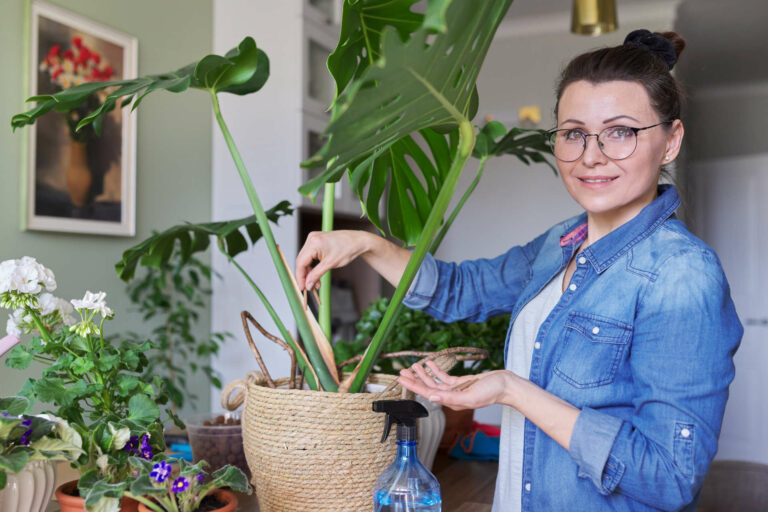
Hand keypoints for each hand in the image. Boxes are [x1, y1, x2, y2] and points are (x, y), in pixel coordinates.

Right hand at [295, 230, 370, 290]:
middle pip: (301, 260)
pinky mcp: (317, 241)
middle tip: (309, 287)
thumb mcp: (330, 264)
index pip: (300, 262)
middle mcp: (311, 238)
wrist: (358, 241)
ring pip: (305, 259)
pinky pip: (310, 255)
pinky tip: (317, 274)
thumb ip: (316, 275)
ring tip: (316, 283)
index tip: (302, 288)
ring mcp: (313, 238)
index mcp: (314, 243)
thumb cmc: (347, 249)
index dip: (300, 277)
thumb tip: (308, 284)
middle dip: (305, 275)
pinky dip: (313, 265)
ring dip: (309, 272)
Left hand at [397, 360, 513, 410]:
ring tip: (413, 366)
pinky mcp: (461, 382)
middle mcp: (451, 396)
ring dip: (424, 374)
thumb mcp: (470, 396)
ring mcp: (456, 389)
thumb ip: (450, 398)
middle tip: (402, 372)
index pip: (428, 393)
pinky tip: (430, 364)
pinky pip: (445, 377)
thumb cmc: (492, 392)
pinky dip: (436, 370)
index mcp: (452, 401)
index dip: (413, 386)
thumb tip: (432, 397)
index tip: (402, 380)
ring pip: (435, 382)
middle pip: (428, 388)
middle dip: (414, 380)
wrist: (506, 385)